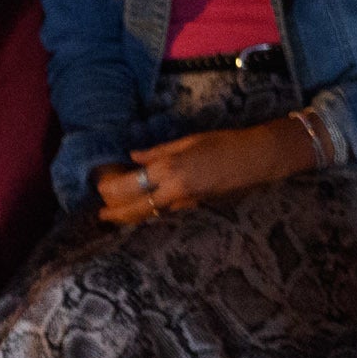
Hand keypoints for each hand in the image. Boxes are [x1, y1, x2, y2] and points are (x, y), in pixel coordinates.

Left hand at [95, 120, 318, 224]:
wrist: (257, 159)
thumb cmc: (225, 142)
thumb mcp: (189, 140)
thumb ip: (158, 151)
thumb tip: (134, 157)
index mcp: (170, 168)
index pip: (130, 184)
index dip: (111, 189)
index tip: (100, 188)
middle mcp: (174, 189)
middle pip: (136, 208)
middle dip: (116, 213)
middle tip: (100, 215)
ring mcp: (185, 201)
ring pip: (151, 214)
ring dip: (131, 216)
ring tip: (115, 217)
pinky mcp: (195, 205)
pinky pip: (167, 211)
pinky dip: (152, 213)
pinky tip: (145, 210)